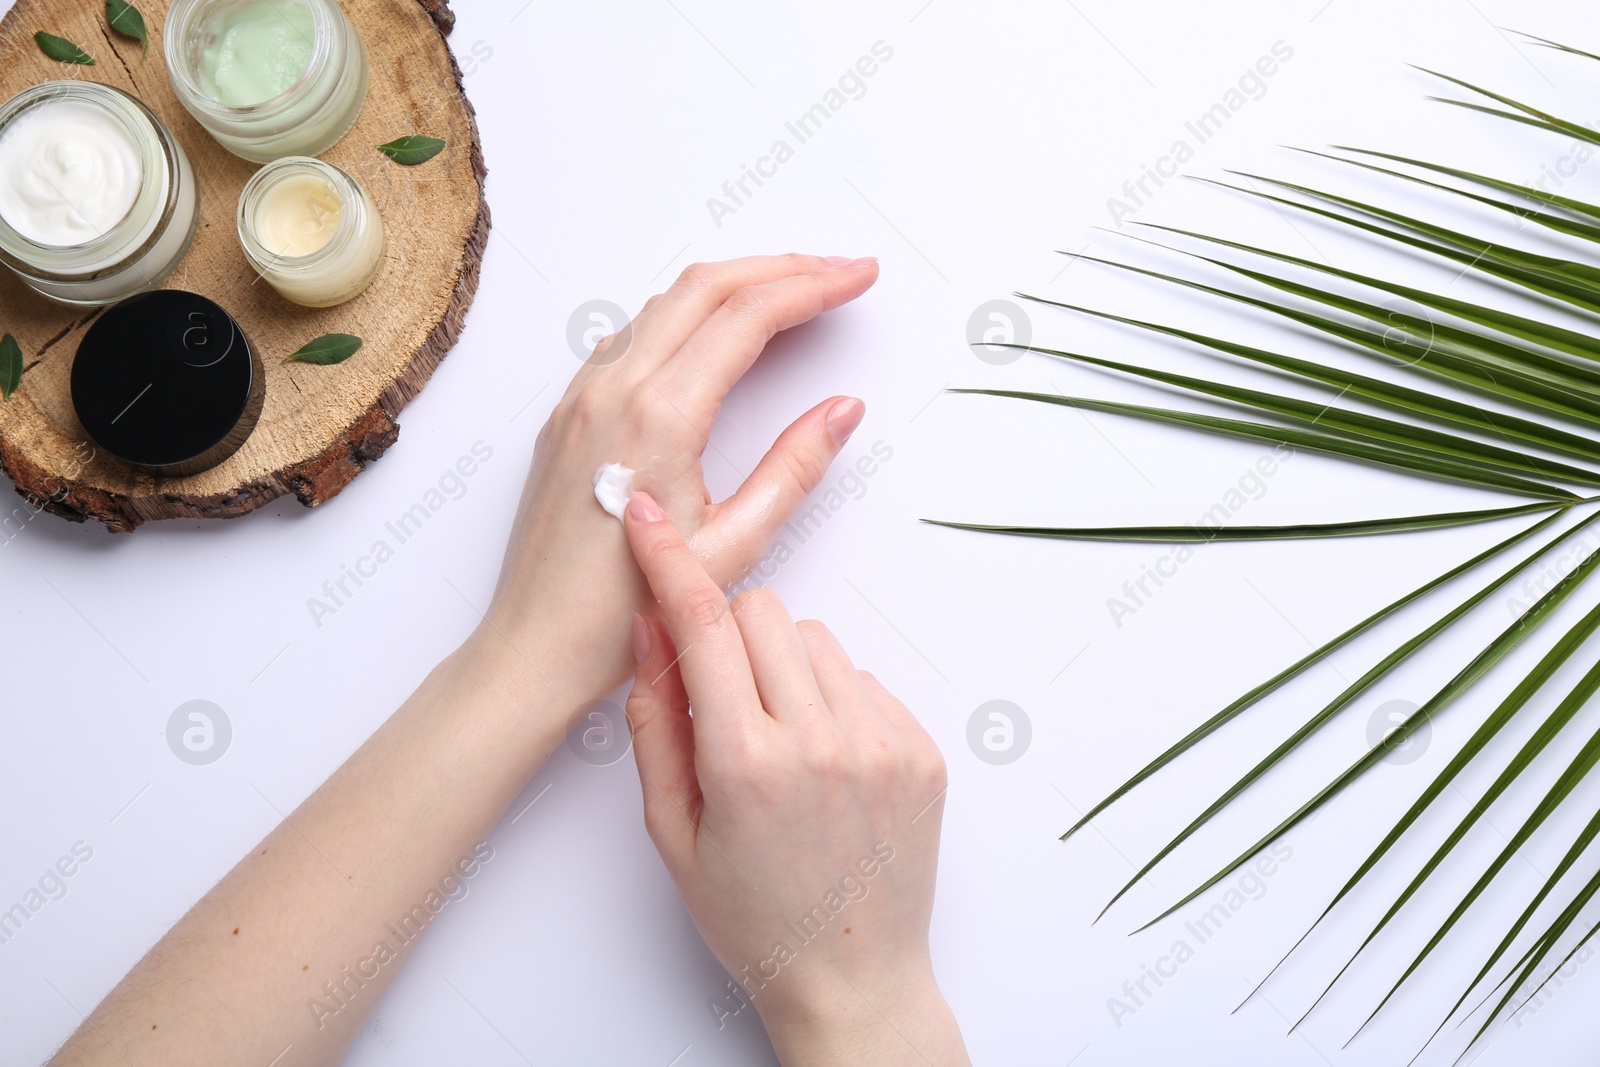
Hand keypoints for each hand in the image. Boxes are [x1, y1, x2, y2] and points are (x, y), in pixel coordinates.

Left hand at [480, 254, 878, 702]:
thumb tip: (841, 409)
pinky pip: (630, 335)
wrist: (537, 646)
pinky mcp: (567, 415)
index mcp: (658, 417)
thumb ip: (794, 469)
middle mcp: (612, 390)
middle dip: (780, 268)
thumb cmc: (625, 612)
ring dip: (731, 285)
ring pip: (665, 304)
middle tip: (837, 271)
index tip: (856, 278)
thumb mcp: (733, 546)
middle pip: (706, 287)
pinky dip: (684, 314)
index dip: (812, 287)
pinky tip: (713, 333)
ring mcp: (582, 397)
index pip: (748, 317)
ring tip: (788, 292)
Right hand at [620, 490, 969, 1065]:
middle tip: (724, 699)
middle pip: (762, 612)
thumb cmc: (753, 916)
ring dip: (785, 666)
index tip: (645, 514)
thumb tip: (648, 628)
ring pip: (816, 638)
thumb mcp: (673, 832)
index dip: (669, 560)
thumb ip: (654, 723)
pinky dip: (835, 699)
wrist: (852, 978)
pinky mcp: (922, 751)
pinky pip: (865, 678)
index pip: (703, 624)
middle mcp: (821, 743)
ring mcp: (882, 744)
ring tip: (780, 740)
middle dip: (729, 636)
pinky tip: (825, 763)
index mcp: (746, 764)